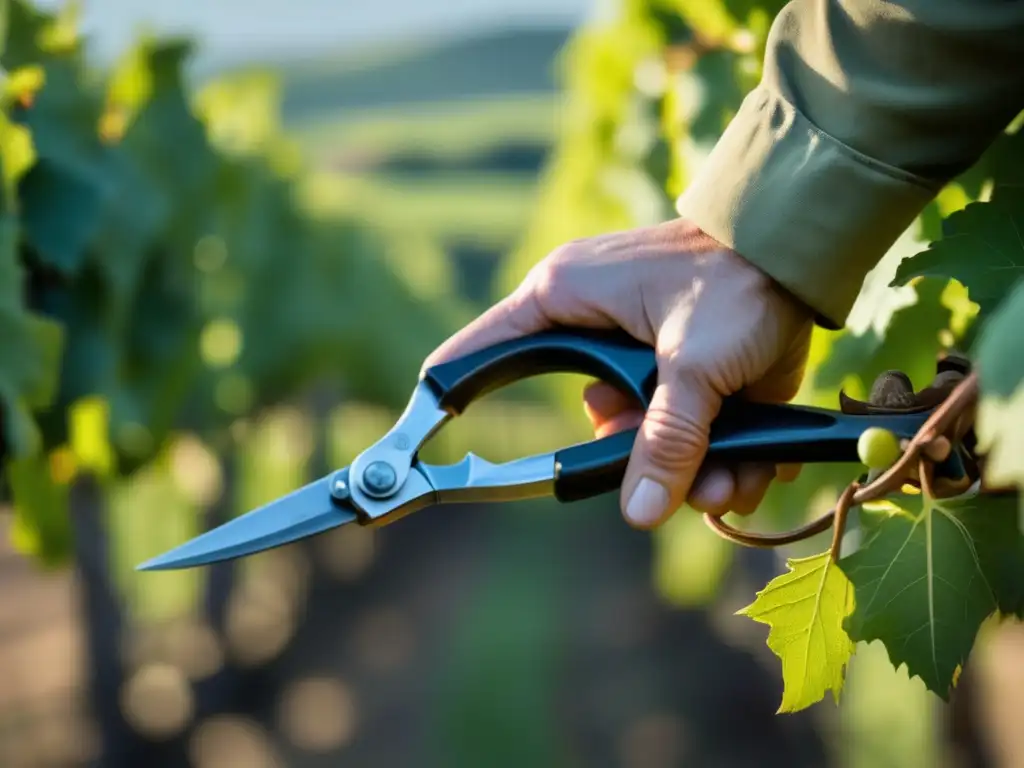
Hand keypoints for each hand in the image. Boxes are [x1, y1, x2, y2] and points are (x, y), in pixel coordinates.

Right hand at [422, 218, 813, 528]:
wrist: (804, 250)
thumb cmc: (738, 278)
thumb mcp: (695, 364)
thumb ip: (666, 441)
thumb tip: (640, 513)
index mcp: (566, 301)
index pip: (485, 351)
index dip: (451, 391)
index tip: (416, 432)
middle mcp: (592, 329)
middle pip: (585, 422)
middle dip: (640, 461)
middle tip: (683, 481)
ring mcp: (638, 354)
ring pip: (642, 436)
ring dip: (692, 471)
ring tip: (736, 480)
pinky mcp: (681, 371)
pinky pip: (680, 430)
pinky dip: (717, 458)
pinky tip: (754, 466)